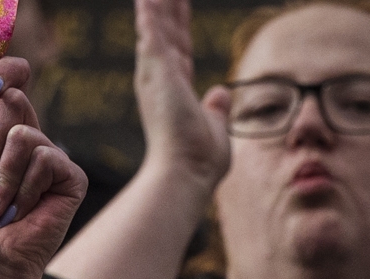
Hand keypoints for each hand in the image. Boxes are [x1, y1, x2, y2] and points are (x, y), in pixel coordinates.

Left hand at [0, 61, 87, 278]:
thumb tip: (2, 91)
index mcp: (1, 131)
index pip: (13, 80)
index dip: (5, 73)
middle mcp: (30, 138)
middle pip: (12, 104)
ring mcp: (53, 157)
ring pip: (23, 136)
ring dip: (2, 178)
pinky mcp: (71, 176)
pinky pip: (45, 160)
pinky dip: (24, 190)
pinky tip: (17, 215)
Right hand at [135, 0, 228, 191]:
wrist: (186, 171)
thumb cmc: (198, 160)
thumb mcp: (215, 126)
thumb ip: (216, 108)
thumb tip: (221, 92)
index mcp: (177, 90)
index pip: (180, 49)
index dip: (179, 26)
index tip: (179, 5)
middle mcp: (163, 80)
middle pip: (168, 32)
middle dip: (168, 7)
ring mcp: (157, 75)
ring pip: (157, 28)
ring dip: (155, 6)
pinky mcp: (156, 71)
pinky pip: (152, 32)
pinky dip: (148, 14)